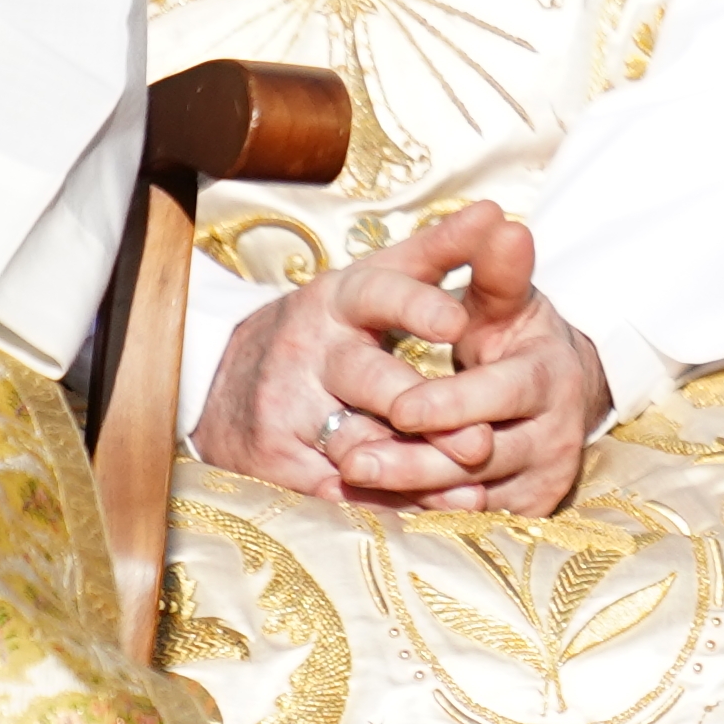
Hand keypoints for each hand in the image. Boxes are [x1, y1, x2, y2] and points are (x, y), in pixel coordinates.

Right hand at [193, 199, 612, 515]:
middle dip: (422, 405)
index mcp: (338, 299)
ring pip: (354, 442)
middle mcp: (307, 351)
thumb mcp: (377, 279)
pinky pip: (333, 488)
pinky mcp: (273, 462)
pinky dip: (382, 503)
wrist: (227, 375)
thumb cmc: (334, 323)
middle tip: (480, 434)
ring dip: (412, 467)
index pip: (378, 293)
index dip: (416, 306)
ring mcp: (285, 410)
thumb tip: (497, 210)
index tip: (459, 320)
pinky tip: (427, 513)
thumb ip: (439, 250)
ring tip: (471, 482)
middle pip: (366, 378)